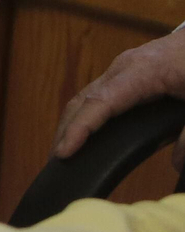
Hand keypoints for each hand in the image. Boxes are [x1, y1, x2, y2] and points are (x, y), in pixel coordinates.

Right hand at [54, 30, 184, 169]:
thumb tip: (176, 163)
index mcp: (141, 72)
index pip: (101, 102)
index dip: (80, 128)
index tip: (64, 151)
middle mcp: (122, 67)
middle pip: (83, 99)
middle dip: (66, 128)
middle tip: (57, 160)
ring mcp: (121, 68)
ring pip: (86, 95)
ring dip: (72, 121)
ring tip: (66, 149)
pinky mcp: (125, 72)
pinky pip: (97, 93)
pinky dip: (85, 113)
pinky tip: (86, 129)